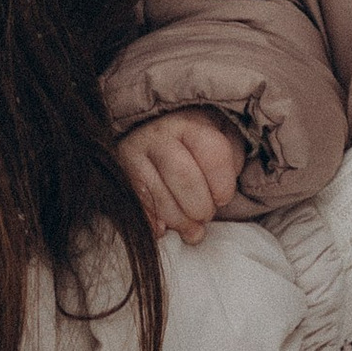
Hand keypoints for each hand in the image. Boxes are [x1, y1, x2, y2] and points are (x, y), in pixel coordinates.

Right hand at [122, 109, 242, 245]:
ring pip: (161, 199)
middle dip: (201, 207)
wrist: (149, 129)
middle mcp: (159, 134)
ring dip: (181, 222)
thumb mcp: (219, 136)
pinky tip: (163, 229)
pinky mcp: (120, 175)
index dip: (224, 185)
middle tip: (205, 215)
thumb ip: (230, 160)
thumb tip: (221, 196)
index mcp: (191, 121)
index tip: (223, 198)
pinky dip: (153, 224)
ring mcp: (134, 154)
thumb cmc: (194, 139)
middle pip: (186, 178)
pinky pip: (138, 208)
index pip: (214, 154)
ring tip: (191, 228)